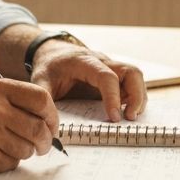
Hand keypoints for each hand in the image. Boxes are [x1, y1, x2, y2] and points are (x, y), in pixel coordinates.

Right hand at [0, 78, 58, 173]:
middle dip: (44, 140)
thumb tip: (46, 117)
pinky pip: (11, 163)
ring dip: (23, 151)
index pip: (41, 98)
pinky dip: (6, 161)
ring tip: (4, 145)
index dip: (52, 114)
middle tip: (42, 144)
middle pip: (38, 127)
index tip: (51, 124)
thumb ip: (10, 99)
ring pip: (27, 148)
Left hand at [28, 44, 146, 121]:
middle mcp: (103, 62)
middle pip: (130, 72)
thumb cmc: (49, 67)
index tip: (114, 117)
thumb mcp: (40, 81)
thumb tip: (49, 126)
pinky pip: (131, 83)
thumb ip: (45, 100)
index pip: (106, 76)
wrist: (53, 53)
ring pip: (135, 77)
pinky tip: (126, 112)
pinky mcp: (115, 75)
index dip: (113, 97)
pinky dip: (134, 97)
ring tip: (130, 117)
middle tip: (130, 118)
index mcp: (84, 62)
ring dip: (138, 97)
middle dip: (136, 96)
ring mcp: (111, 67)